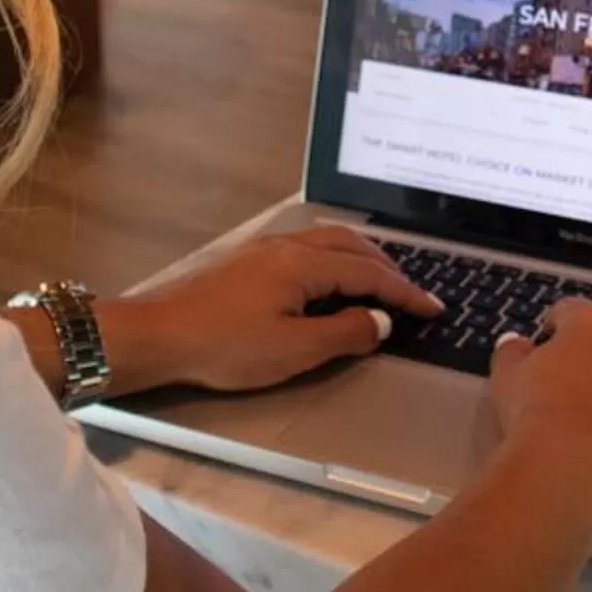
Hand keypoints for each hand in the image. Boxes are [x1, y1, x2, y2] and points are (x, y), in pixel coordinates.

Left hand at [110, 225, 444, 394]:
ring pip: (327, 241)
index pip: (370, 273)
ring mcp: (263, 248)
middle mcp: (287, 245)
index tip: (434, 308)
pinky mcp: (245, 260)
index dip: (406, 292)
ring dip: (360, 258)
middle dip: (388, 267)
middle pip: (352, 246)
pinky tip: (328, 278)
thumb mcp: (294, 350)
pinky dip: (334, 258)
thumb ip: (344, 333)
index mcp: (304, 264)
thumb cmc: (225, 346)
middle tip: (412, 293)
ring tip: (378, 281)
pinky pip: (306, 247)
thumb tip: (381, 320)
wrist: (157, 335)